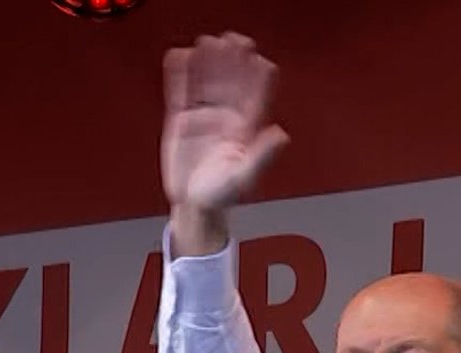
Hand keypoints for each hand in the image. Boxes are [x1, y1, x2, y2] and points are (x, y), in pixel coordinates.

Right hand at [161, 34, 287, 251]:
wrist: (194, 204)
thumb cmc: (222, 194)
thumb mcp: (244, 178)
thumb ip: (262, 156)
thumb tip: (281, 135)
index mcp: (245, 127)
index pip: (255, 95)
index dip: (258, 77)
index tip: (258, 59)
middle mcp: (226, 116)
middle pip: (231, 81)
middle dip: (233, 60)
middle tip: (233, 41)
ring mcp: (204, 116)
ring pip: (207, 82)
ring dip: (208, 62)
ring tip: (206, 43)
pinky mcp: (181, 120)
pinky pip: (180, 92)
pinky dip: (179, 75)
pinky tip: (179, 57)